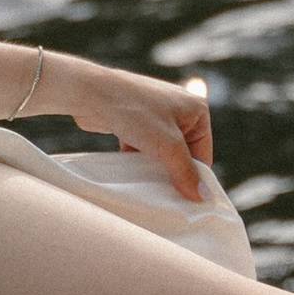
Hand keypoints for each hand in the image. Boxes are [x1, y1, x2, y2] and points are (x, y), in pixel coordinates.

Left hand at [52, 58, 213, 200]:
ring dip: (155, 168)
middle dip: (173, 173)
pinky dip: (140, 160)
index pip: (202, 153)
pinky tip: (132, 174)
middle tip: (165, 195)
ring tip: (147, 185)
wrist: (91, 94)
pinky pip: (146, 147)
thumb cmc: (134, 112)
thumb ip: (186, 172)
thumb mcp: (167, 145)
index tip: (185, 200)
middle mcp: (179, 109)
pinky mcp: (137, 121)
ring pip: (163, 152)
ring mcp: (157, 114)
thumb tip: (202, 197)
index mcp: (197, 108)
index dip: (194, 177)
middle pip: (183, 154)